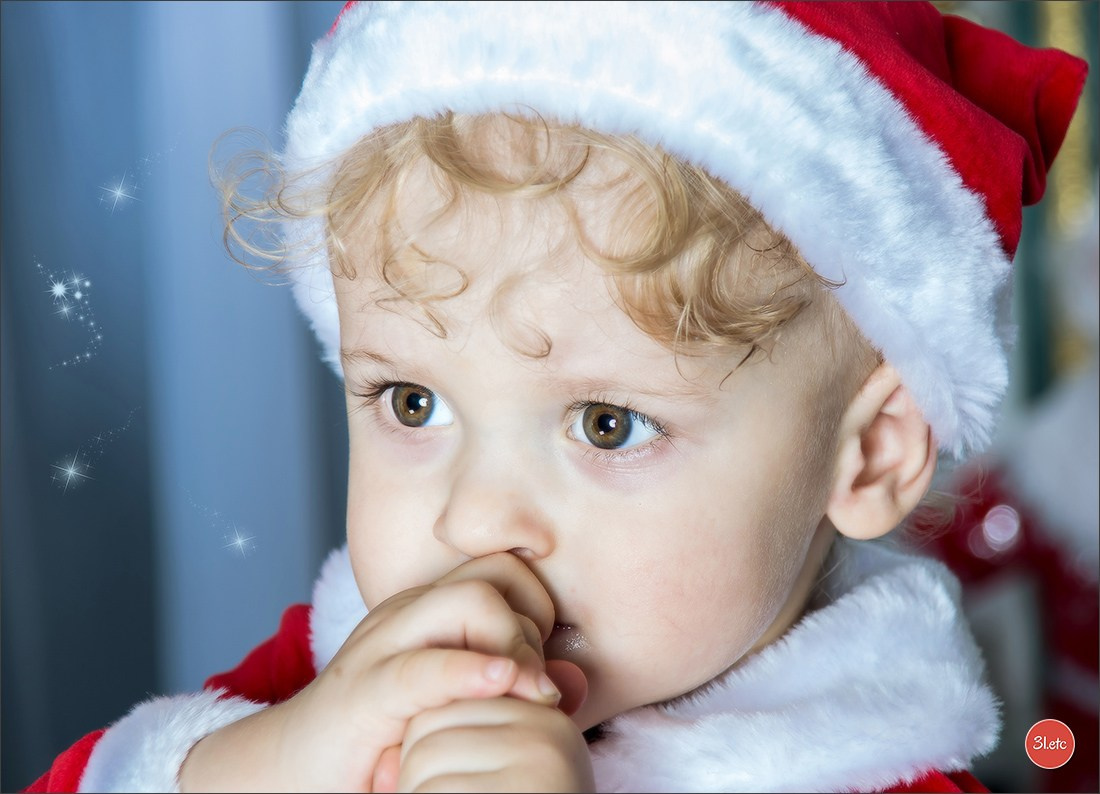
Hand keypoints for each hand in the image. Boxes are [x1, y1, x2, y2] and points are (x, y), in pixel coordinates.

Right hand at [181, 553, 563, 791]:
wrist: (289, 771)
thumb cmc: (385, 738)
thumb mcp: (457, 708)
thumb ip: (514, 690)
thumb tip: (578, 683)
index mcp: (431, 612)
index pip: (505, 571)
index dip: (538, 607)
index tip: (544, 663)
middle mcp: (409, 615)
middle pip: (493, 575)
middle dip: (531, 621)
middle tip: (538, 684)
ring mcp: (383, 647)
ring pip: (466, 603)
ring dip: (511, 643)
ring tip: (527, 693)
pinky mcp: (365, 693)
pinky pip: (422, 668)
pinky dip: (468, 672)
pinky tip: (501, 683)